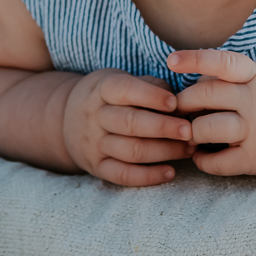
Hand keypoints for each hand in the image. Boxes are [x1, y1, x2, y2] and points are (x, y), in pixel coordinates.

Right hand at [61, 68, 192, 186]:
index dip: (151, 96)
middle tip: (189, 131)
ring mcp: (94, 144)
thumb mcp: (121, 79)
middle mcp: (95, 116)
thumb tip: (182, 99)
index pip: (125, 90)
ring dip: (164, 151)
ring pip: (131, 151)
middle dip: (164, 128)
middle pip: (130, 123)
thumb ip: (150, 85)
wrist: (66, 120)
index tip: (175, 103)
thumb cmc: (108, 97)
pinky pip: (123, 175)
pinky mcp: (97, 167)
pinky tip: (170, 172)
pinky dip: (148, 176)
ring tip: (188, 149)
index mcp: (102, 89)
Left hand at [166, 49, 255, 177]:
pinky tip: (201, 155)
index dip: (194, 59)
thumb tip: (191, 81)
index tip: (171, 61)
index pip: (223, 62)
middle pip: (205, 96)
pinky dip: (201, 160)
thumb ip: (230, 75)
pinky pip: (216, 162)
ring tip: (191, 133)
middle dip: (184, 102)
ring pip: (205, 129)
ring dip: (189, 132)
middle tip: (179, 109)